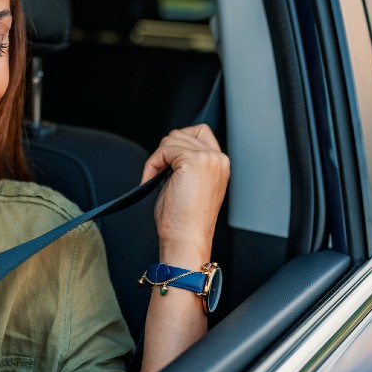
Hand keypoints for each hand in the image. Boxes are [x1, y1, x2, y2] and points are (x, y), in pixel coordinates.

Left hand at [141, 124, 229, 267]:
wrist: (186, 239)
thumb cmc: (184, 221)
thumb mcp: (189, 184)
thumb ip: (185, 162)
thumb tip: (168, 149)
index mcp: (220, 165)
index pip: (200, 132)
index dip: (179, 144)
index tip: (167, 165)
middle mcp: (218, 159)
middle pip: (182, 134)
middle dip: (165, 152)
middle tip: (158, 175)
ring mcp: (208, 158)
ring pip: (172, 139)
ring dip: (157, 158)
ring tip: (154, 179)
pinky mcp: (193, 161)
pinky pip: (164, 149)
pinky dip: (152, 163)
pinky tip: (150, 180)